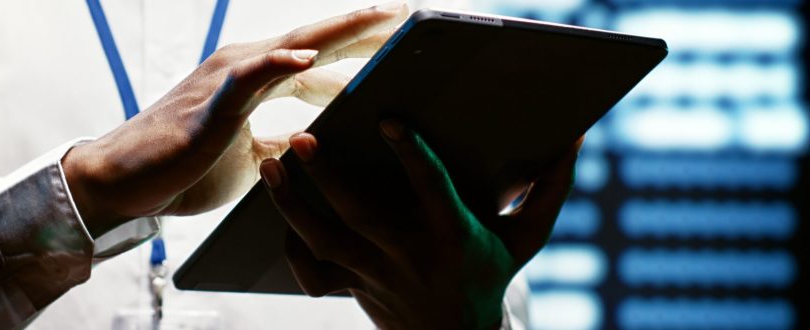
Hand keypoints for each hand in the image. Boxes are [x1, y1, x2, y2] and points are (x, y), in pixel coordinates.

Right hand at [63, 2, 410, 236]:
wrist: (125, 182)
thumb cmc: (183, 169)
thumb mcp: (253, 160)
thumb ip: (284, 143)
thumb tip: (318, 142)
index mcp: (254, 80)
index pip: (316, 58)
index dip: (358, 49)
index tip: (401, 45)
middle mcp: (244, 68)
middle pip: (315, 40)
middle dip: (364, 28)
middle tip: (409, 14)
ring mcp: (228, 79)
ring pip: (293, 45)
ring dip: (340, 30)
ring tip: (383, 17)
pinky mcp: (213, 101)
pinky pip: (251, 75)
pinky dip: (280, 62)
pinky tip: (309, 57)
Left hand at [260, 122, 581, 328]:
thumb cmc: (490, 278)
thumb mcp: (525, 238)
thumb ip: (549, 190)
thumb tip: (575, 139)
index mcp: (453, 236)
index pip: (431, 189)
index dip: (411, 153)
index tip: (387, 119)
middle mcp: (409, 255)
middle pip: (359, 214)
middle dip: (327, 175)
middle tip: (303, 136)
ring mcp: (375, 275)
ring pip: (323, 240)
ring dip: (291, 204)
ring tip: (272, 165)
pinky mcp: (352, 288)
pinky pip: (311, 271)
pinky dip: (290, 244)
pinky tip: (280, 211)